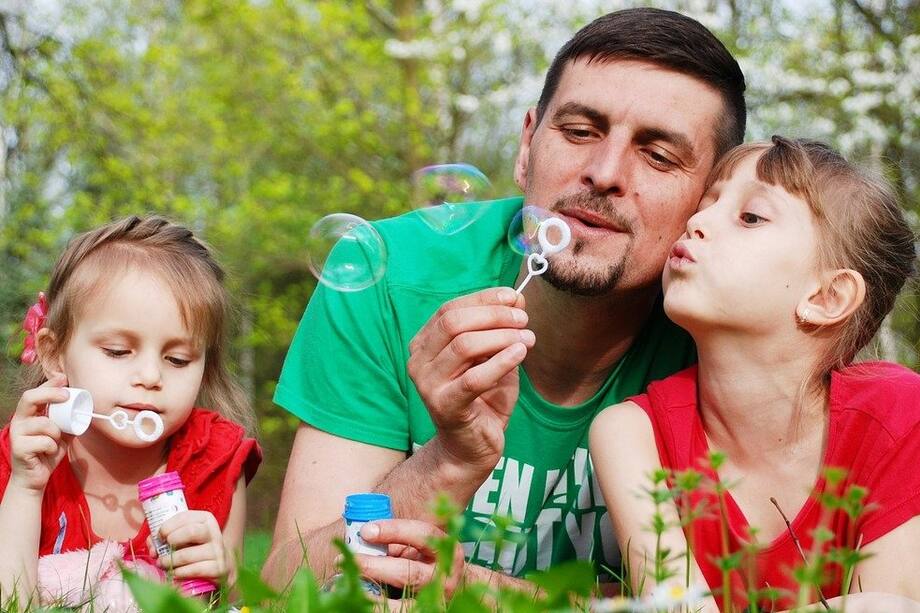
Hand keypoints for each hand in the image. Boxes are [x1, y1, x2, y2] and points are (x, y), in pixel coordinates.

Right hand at [8, 376, 71, 492]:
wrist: (35, 478)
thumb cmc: (47, 453)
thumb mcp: (62, 434)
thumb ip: (68, 421)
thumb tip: (85, 408)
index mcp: (28, 415)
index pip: (34, 393)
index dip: (49, 384)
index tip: (64, 378)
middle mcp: (19, 421)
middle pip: (29, 398)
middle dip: (50, 394)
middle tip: (67, 396)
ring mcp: (17, 434)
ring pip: (43, 423)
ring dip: (56, 431)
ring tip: (56, 440)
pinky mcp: (19, 448)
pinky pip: (44, 442)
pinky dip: (53, 447)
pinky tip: (49, 452)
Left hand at [156, 510, 230, 582]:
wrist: (220, 565)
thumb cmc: (196, 548)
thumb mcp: (185, 537)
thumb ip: (167, 536)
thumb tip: (152, 546)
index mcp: (205, 520)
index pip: (185, 517)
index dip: (168, 526)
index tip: (159, 535)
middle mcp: (214, 533)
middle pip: (191, 532)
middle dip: (172, 540)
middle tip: (161, 550)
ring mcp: (217, 551)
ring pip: (188, 554)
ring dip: (170, 561)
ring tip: (162, 564)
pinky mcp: (218, 568)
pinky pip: (194, 570)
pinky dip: (180, 572)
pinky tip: (174, 573)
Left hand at [353, 519, 465, 598]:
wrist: (460, 590)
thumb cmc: (430, 562)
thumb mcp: (421, 548)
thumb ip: (398, 542)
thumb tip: (363, 538)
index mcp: (446, 550)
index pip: (422, 535)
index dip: (393, 530)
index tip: (366, 530)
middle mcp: (445, 577)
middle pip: (408, 573)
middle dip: (375, 566)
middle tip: (348, 559)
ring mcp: (436, 602)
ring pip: (402, 603)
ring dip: (372, 595)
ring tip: (350, 585)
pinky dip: (378, 608)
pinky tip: (361, 600)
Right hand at [407, 287, 533, 471]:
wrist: (471, 447)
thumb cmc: (482, 398)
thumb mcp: (492, 356)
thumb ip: (500, 328)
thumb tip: (517, 297)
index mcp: (425, 344)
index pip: (450, 309)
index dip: (483, 299)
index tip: (514, 297)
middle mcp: (419, 361)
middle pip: (454, 323)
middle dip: (493, 316)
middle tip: (523, 320)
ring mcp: (427, 385)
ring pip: (464, 346)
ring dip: (501, 337)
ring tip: (527, 339)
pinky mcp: (444, 406)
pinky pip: (474, 378)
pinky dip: (501, 362)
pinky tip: (520, 354)